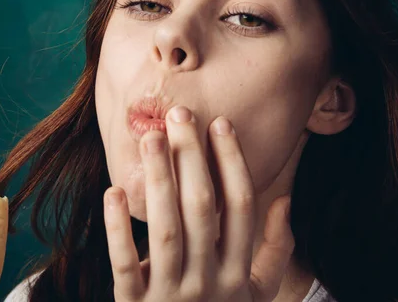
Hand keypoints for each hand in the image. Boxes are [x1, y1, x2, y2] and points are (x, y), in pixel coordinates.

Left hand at [103, 107, 293, 301]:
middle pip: (202, 209)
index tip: (220, 123)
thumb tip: (284, 200)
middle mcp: (209, 282)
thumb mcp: (255, 293)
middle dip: (192, 158)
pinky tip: (113, 191)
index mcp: (238, 273)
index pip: (240, 208)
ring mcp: (172, 296)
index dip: (232, 163)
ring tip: (150, 138)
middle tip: (179, 114)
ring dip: (159, 181)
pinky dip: (119, 229)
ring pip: (167, 230)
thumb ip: (274, 251)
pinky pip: (125, 265)